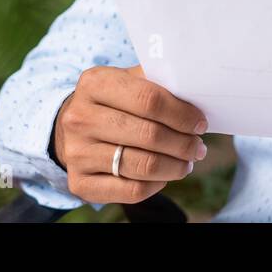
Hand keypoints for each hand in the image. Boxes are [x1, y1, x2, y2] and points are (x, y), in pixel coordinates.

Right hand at [52, 65, 208, 203]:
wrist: (72, 128)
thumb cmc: (111, 102)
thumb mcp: (126, 81)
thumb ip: (156, 83)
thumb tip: (195, 96)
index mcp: (95, 84)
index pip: (149, 99)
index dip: (181, 114)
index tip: (200, 123)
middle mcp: (80, 117)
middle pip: (149, 135)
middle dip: (183, 144)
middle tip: (198, 147)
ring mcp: (77, 152)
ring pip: (142, 166)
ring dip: (175, 167)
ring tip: (186, 162)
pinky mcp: (79, 182)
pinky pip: (131, 190)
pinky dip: (156, 185)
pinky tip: (163, 176)